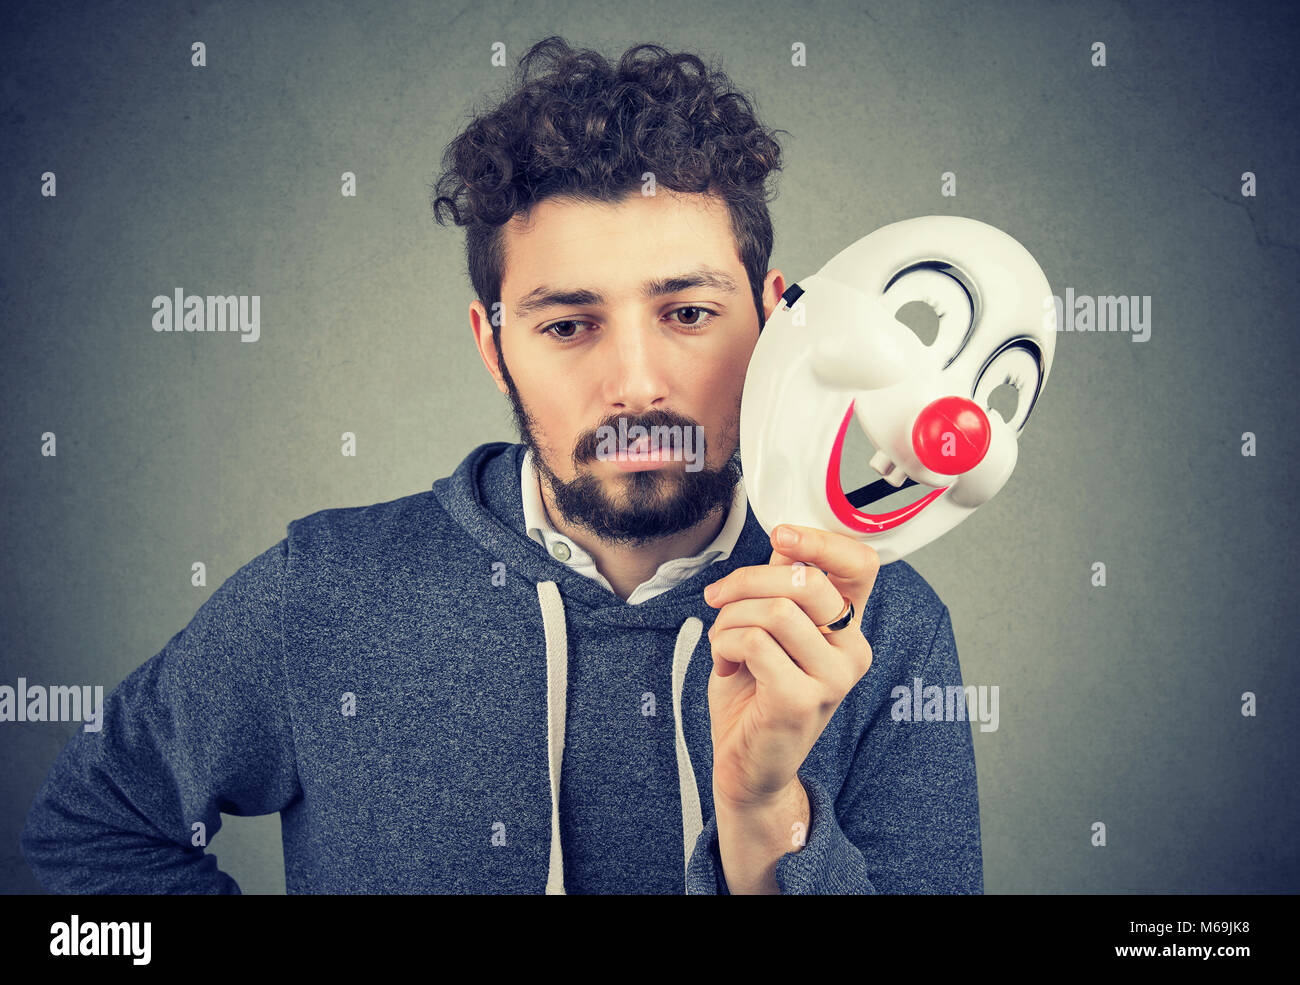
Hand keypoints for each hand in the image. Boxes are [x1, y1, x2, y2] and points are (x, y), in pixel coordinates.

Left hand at [703, 523, 879, 812]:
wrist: (746, 766)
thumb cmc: (755, 694)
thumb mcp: (768, 629)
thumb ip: (782, 586)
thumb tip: (787, 538)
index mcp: (848, 627)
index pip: (861, 565)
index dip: (821, 540)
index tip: (780, 534)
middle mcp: (852, 651)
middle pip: (806, 579)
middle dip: (746, 580)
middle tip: (717, 598)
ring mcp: (833, 678)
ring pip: (775, 609)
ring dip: (730, 618)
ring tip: (723, 641)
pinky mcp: (802, 700)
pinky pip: (755, 642)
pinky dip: (725, 645)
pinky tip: (726, 664)